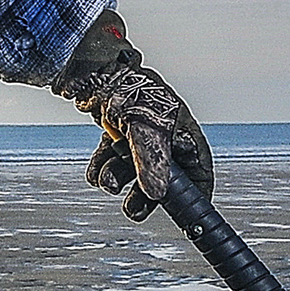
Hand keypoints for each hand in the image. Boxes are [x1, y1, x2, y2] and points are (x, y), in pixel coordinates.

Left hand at [51, 12, 212, 221]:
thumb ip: (151, 163)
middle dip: (145, 196)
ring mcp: (140, 136)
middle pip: (163, 179)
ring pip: (133, 172)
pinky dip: (102, 168)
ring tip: (106, 180)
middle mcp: (164, 137)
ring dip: (118, 180)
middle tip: (133, 210)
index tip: (190, 220)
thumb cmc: (127, 91)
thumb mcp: (144, 130)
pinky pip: (112, 162)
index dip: (196, 197)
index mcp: (183, 133)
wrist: (90, 70)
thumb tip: (157, 196)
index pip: (199, 172)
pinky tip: (96, 170)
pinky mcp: (117, 135)